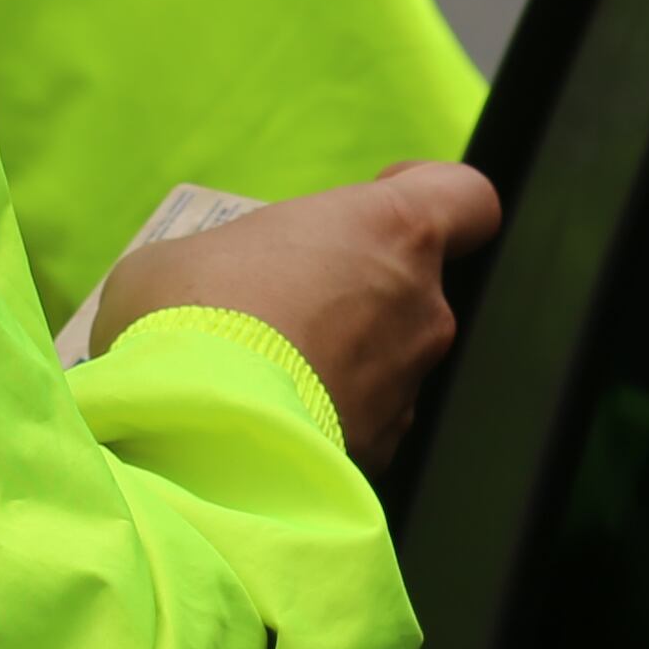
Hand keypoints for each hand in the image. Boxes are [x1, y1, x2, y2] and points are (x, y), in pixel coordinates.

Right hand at [98, 160, 502, 457]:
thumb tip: (210, 292)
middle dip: (355, 294)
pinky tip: (265, 427)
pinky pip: (361, 422)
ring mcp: (408, 386)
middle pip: (411, 286)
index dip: (427, 194)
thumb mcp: (181, 259)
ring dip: (338, 362)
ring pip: (385, 360)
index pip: (468, 199)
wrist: (194, 435)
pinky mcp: (384, 453)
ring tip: (260, 378)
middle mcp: (420, 306)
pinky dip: (326, 421)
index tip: (374, 203)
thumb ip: (229, 261)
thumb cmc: (189, 314)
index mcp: (389, 231)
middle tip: (280, 306)